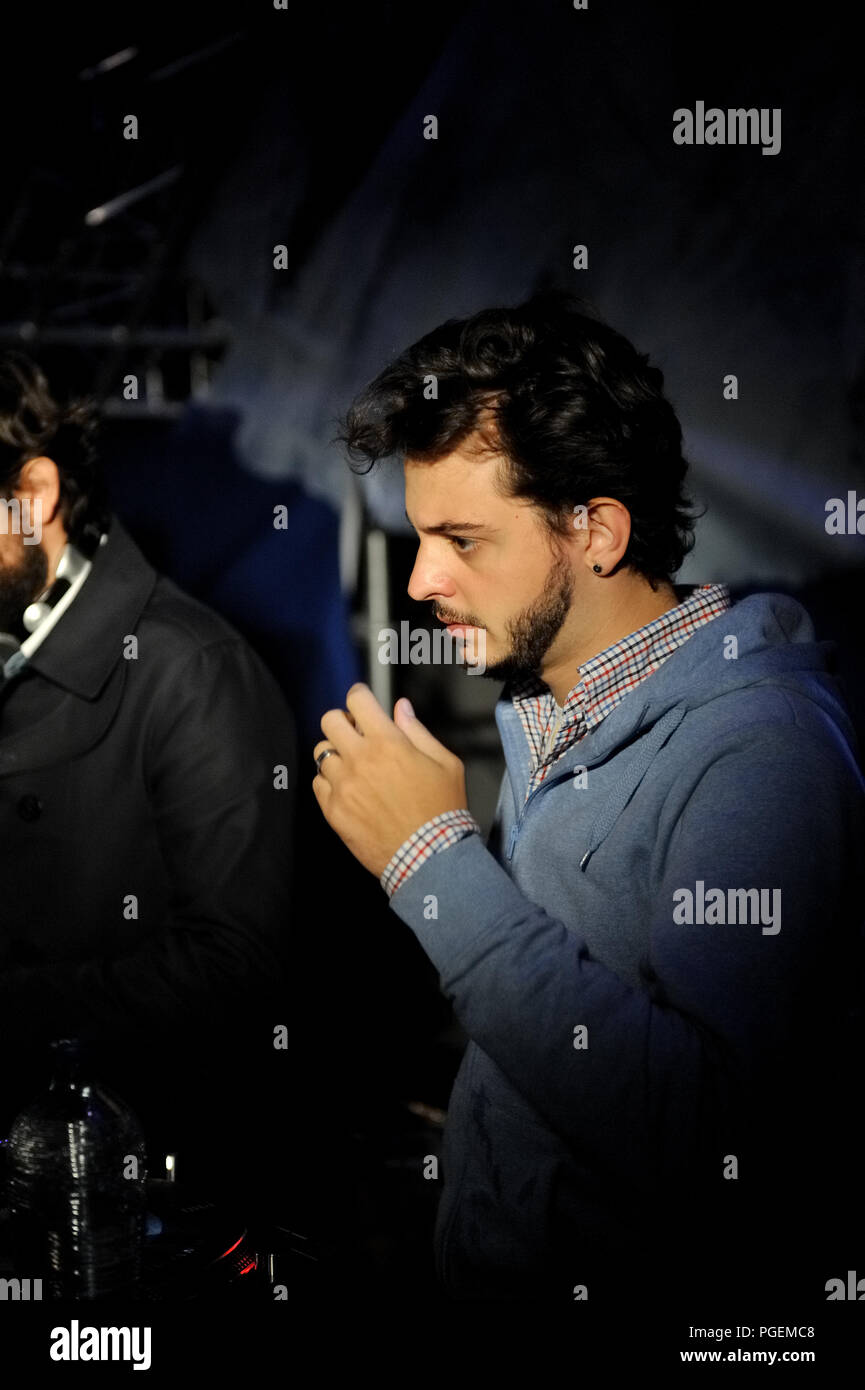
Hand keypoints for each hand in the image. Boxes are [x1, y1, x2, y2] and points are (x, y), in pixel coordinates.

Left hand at [312, 683, 467, 877]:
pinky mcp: (333, 810)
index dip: (359, 695)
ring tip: (352, 764)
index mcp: (388, 742)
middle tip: (355, 732)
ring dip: (336, 752)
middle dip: (342, 720)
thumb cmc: (442, 810)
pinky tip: (348, 788)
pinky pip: (318, 782)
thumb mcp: (446, 763)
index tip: (362, 701)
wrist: (429, 857)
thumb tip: (400, 707)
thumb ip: (418, 731)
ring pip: (321, 752)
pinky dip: (329, 780)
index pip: (357, 700)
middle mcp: (359, 759)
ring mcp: (343, 786)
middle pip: (329, 720)